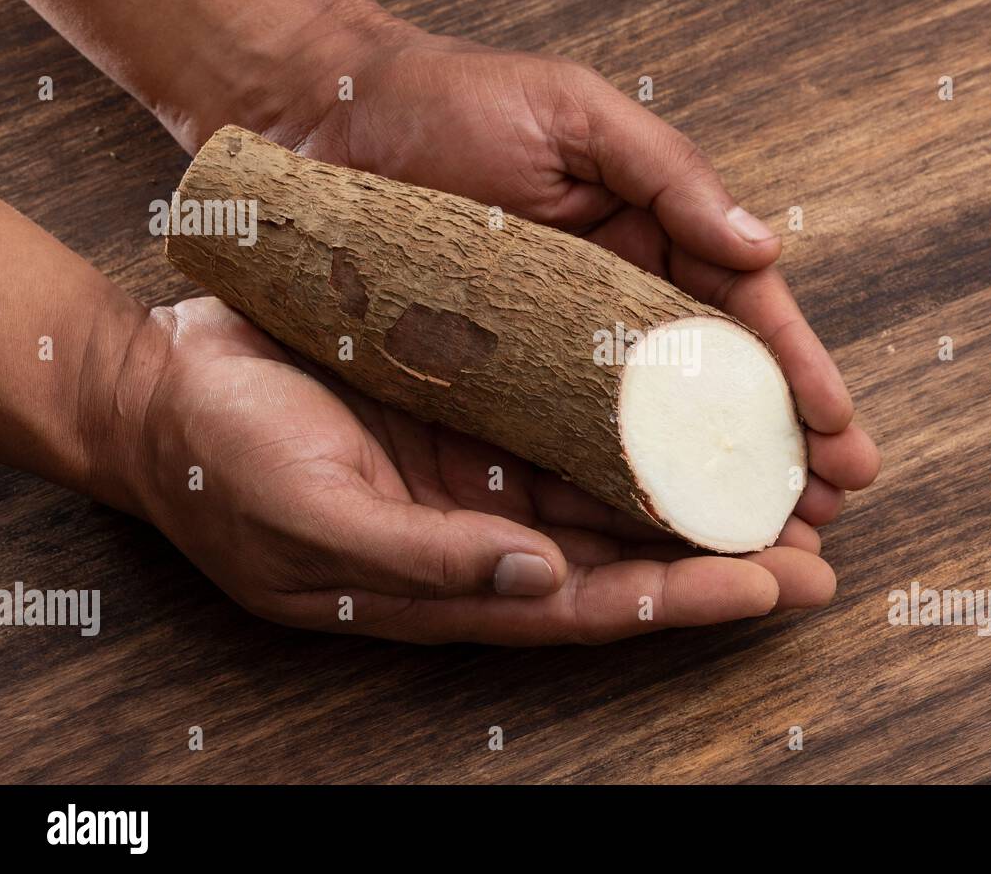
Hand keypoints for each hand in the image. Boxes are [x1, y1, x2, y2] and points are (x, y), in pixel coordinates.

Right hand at [119, 297, 837, 644]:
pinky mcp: (477, 407)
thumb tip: (540, 578)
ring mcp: (486, 468)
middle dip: (725, 548)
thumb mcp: (316, 519)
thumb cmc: (227, 463)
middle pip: (629, 552)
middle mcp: (487, 531)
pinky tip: (696, 398)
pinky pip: (575, 415)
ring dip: (699, 482)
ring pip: (617, 485)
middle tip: (822, 539)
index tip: (775, 588)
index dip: (687, 598)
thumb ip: (428, 563)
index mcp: (455, 581)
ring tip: (788, 473)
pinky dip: (639, 415)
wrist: (168, 387)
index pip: (595, 603)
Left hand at [272, 16, 880, 536]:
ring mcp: (559, 352)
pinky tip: (661, 537)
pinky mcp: (498, 387)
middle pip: (713, 389)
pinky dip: (619, 491)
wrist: (328, 124)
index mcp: (652, 237)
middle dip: (777, 449)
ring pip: (651, 432)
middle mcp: (617, 305)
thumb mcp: (574, 113)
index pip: (743, 316)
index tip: (844, 434)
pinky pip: (567, 446)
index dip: (797, 375)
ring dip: (712, 486)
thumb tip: (763, 247)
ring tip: (768, 543)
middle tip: (833, 511)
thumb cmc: (454, 99)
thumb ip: (672, 174)